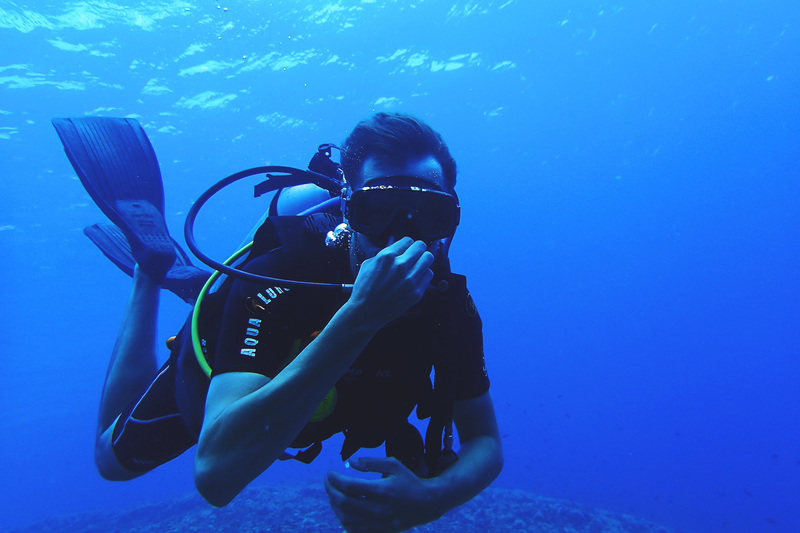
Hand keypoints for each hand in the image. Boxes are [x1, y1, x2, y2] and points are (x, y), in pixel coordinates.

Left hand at [324, 457, 440, 532]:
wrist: (427, 504)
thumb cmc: (409, 482)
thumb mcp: (394, 465)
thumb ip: (371, 462)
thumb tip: (350, 462)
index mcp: (382, 491)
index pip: (349, 486)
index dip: (334, 479)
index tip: (330, 473)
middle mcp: (378, 509)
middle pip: (344, 502)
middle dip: (330, 490)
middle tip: (328, 482)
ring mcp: (378, 522)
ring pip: (345, 518)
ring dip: (334, 506)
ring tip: (333, 494)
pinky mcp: (378, 531)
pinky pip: (353, 530)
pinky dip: (343, 520)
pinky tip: (343, 509)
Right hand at [349, 238, 433, 326]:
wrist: (365, 312)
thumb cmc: (364, 288)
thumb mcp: (368, 265)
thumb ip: (384, 254)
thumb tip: (396, 248)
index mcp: (387, 257)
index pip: (408, 240)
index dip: (406, 245)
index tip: (405, 249)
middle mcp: (400, 266)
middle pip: (421, 246)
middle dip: (417, 249)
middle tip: (414, 255)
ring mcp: (410, 280)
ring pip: (428, 258)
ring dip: (423, 260)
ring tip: (417, 265)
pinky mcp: (416, 292)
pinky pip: (429, 274)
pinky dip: (423, 274)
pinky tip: (416, 278)